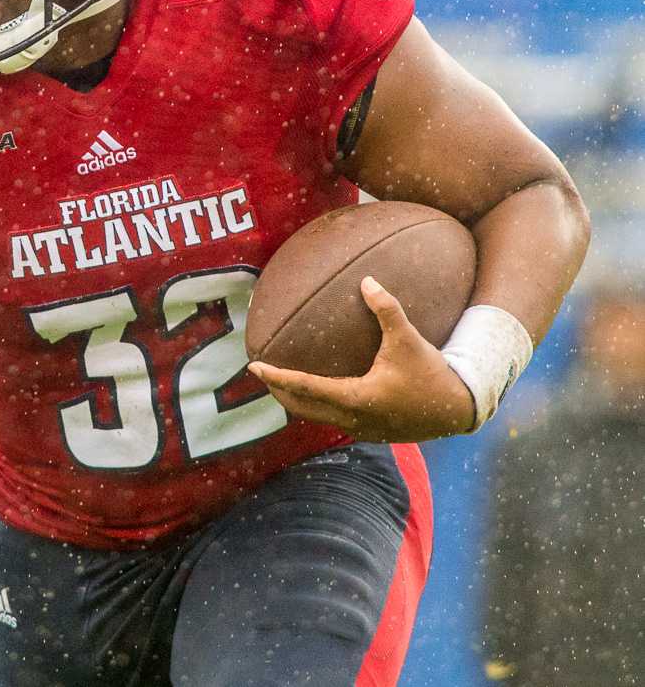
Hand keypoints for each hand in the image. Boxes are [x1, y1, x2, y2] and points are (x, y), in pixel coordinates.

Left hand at [247, 277, 476, 441]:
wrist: (458, 410)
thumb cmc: (431, 373)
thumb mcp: (409, 339)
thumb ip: (387, 309)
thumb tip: (367, 280)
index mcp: (354, 398)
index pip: (304, 388)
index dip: (276, 378)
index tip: (254, 367)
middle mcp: (352, 419)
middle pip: (302, 408)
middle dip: (280, 392)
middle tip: (263, 374)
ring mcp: (362, 429)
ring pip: (318, 417)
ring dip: (298, 402)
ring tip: (284, 384)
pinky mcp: (372, 432)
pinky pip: (335, 420)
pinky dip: (319, 407)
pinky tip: (322, 391)